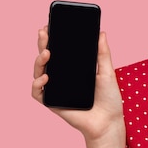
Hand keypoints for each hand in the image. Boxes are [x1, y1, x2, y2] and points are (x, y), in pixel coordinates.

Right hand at [32, 27, 125, 147]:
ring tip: (46, 53)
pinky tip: (45, 78)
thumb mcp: (107, 72)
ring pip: (38, 72)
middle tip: (44, 32)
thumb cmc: (109, 99)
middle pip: (46, 58)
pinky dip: (38, 84)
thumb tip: (101, 32)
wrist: (108, 122)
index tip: (49, 25)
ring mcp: (55, 89)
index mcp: (73, 68)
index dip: (52, 38)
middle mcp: (61, 77)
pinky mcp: (52, 103)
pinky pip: (38, 93)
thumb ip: (103, 53)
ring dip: (38, 61)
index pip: (59, 50)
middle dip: (42, 43)